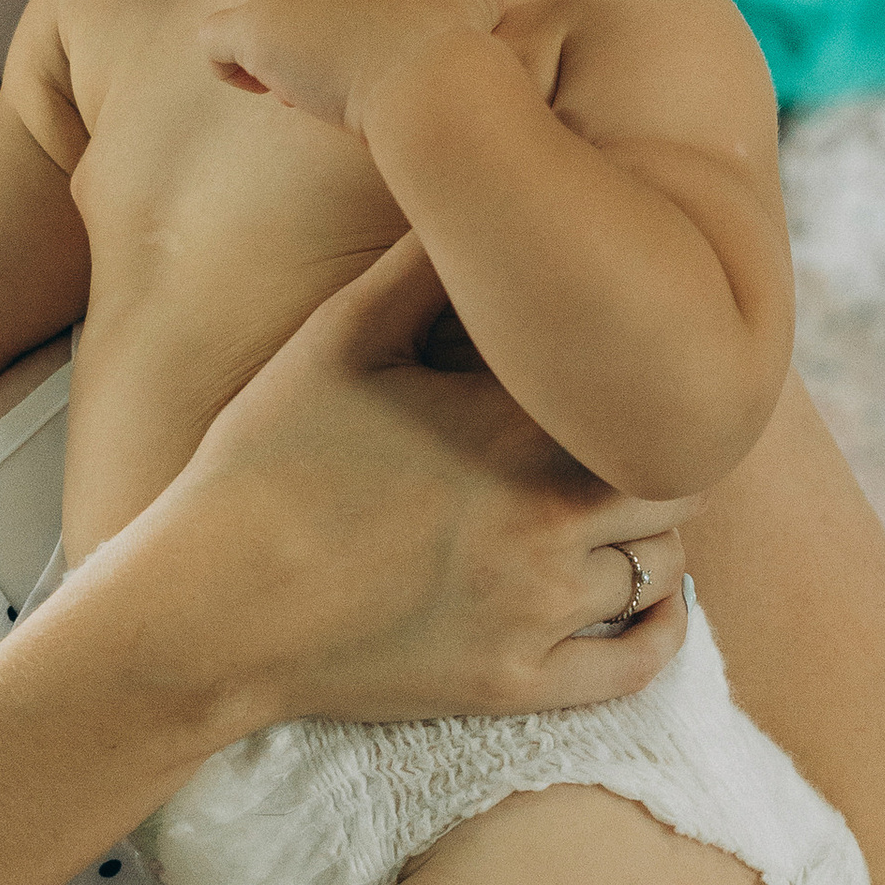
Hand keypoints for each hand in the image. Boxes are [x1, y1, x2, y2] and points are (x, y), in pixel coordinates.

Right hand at [126, 230, 694, 724]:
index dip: (648, 382)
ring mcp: (534, 612)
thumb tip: (485, 200)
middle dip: (661, 463)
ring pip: (663, 572)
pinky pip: (637, 668)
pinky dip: (656, 632)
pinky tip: (640, 602)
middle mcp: (542, 521)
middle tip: (628, 451)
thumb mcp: (335, 341)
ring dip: (651, 542)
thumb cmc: (261, 463)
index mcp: (509, 428)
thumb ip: (423, 268)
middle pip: (679, 486)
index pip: (647, 396)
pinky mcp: (514, 684)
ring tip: (616, 520)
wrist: (205, 608)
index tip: (628, 376)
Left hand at [197, 0, 500, 132]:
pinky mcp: (251, 21)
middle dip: (311, 31)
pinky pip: (214, 45)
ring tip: (324, 85)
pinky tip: (269, 86)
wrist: (426, 79)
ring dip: (281, 56)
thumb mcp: (473, 7)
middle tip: (350, 68)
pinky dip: (233, 68)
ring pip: (257, 19)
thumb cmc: (454, 48)